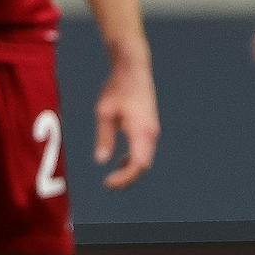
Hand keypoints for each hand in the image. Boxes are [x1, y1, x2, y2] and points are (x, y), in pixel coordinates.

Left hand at [93, 56, 158, 189]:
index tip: (108, 182)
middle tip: (109, 185)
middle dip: (128, 178)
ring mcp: (152, 130)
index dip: (124, 178)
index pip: (138, 164)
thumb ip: (104, 137)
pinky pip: (144, 149)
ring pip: (145, 158)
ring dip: (131, 169)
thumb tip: (102, 160)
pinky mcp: (150, 126)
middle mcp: (151, 133)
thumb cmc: (118, 87)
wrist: (134, 68)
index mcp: (141, 131)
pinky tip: (120, 160)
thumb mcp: (104, 113)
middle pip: (144, 164)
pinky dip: (134, 159)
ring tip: (113, 176)